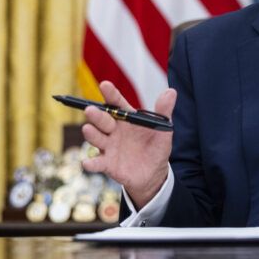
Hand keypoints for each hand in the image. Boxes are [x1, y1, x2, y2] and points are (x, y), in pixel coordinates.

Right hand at [81, 81, 176, 208]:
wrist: (154, 173)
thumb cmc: (156, 146)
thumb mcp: (162, 129)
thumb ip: (164, 111)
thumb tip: (171, 91)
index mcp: (126, 118)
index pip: (116, 103)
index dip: (110, 94)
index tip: (104, 85)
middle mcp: (114, 130)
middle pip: (102, 120)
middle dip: (96, 115)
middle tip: (91, 110)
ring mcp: (108, 146)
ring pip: (96, 138)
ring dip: (91, 134)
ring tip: (88, 129)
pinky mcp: (107, 164)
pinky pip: (97, 163)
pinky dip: (91, 163)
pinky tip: (87, 163)